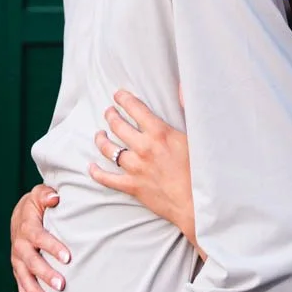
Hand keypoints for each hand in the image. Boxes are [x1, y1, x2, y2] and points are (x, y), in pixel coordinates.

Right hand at [11, 183, 70, 291]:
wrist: (20, 216)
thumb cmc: (36, 205)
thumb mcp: (40, 195)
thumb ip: (47, 195)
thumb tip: (55, 198)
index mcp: (27, 228)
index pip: (40, 238)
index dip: (52, 247)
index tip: (67, 257)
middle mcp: (20, 247)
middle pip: (32, 262)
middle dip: (46, 274)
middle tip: (62, 285)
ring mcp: (18, 262)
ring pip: (25, 280)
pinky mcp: (19, 273)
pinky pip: (21, 291)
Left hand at [89, 89, 197, 250]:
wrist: (196, 202)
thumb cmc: (200, 170)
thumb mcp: (196, 136)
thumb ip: (187, 110)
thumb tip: (183, 88)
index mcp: (159, 133)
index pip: (135, 108)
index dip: (124, 99)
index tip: (118, 95)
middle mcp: (144, 147)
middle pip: (118, 126)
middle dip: (111, 115)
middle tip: (109, 112)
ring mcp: (136, 168)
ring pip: (109, 149)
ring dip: (101, 139)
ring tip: (99, 134)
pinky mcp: (132, 186)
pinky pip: (107, 179)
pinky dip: (97, 172)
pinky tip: (91, 166)